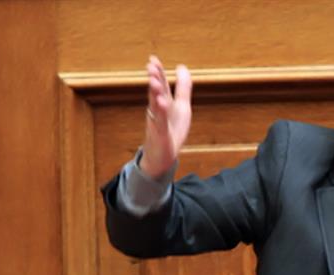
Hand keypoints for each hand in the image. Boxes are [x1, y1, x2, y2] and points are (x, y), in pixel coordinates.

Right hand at [140, 55, 192, 178]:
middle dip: (154, 79)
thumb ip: (183, 88)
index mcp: (164, 102)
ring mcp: (158, 121)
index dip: (158, 72)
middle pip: (156, 92)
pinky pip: (160, 121)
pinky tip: (161, 102)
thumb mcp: (181, 106)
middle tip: (151, 66)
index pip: (160, 84)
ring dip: (154, 92)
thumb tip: (182, 67)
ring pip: (155, 105)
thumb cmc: (172, 130)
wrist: (163, 156)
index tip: (153, 59)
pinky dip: (161, 111)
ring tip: (154, 80)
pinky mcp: (160, 133)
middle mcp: (158, 110)